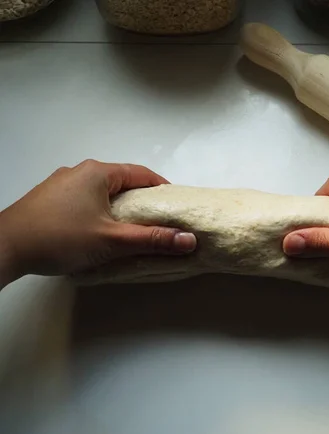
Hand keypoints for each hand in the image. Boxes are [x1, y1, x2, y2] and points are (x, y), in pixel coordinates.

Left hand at [0, 160, 195, 284]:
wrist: (6, 247)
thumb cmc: (61, 238)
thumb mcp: (113, 240)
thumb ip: (153, 239)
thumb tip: (189, 239)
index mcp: (98, 172)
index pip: (142, 174)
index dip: (163, 190)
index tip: (175, 208)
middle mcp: (80, 171)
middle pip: (122, 181)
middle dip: (142, 200)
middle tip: (157, 222)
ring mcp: (62, 183)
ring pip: (102, 191)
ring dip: (119, 207)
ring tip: (130, 229)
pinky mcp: (49, 198)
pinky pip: (85, 198)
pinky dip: (99, 210)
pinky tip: (99, 230)